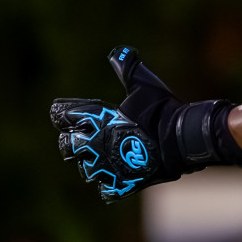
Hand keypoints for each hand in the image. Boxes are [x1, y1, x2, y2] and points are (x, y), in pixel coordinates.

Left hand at [49, 46, 184, 201]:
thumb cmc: (161, 110)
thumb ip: (127, 68)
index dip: (62, 113)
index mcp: (96, 119)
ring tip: (103, 159)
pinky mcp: (122, 183)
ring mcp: (107, 166)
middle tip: (82, 139)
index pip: (63, 116)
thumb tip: (117, 51)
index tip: (62, 113)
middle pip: (67, 146)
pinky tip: (117, 178)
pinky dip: (111, 186)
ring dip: (93, 165)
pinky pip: (107, 191)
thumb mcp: (143, 84)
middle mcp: (95, 144)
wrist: (180, 140)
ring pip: (86, 170)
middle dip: (72, 142)